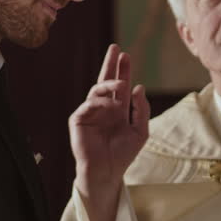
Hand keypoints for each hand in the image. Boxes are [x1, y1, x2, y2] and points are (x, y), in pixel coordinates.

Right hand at [70, 44, 150, 194]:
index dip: (123, 71)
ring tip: (120, 83)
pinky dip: (99, 103)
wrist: (107, 172)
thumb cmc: (123, 154)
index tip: (126, 55)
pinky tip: (110, 105)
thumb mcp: (140, 131)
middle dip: (110, 65)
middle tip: (116, 49)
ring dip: (109, 84)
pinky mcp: (78, 120)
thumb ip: (141, 109)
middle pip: (106, 81)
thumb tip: (139, 86)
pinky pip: (87, 105)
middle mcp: (103, 108)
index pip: (120, 86)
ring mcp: (90, 113)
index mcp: (118, 110)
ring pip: (97, 91)